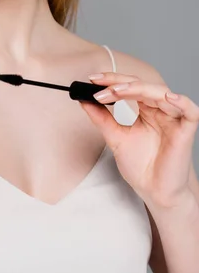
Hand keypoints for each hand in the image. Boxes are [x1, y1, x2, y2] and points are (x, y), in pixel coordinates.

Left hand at [79, 72, 198, 207]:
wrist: (154, 193)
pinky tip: (168, 98)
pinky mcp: (186, 130)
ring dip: (137, 88)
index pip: (129, 87)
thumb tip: (84, 100)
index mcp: (145, 109)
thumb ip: (101, 118)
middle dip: (119, 82)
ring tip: (117, 91)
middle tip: (100, 85)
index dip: (112, 80)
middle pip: (142, 85)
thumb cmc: (141, 167)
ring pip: (160, 92)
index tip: (93, 79)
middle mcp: (159, 110)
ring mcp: (173, 118)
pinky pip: (190, 110)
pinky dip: (181, 101)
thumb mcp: (115, 138)